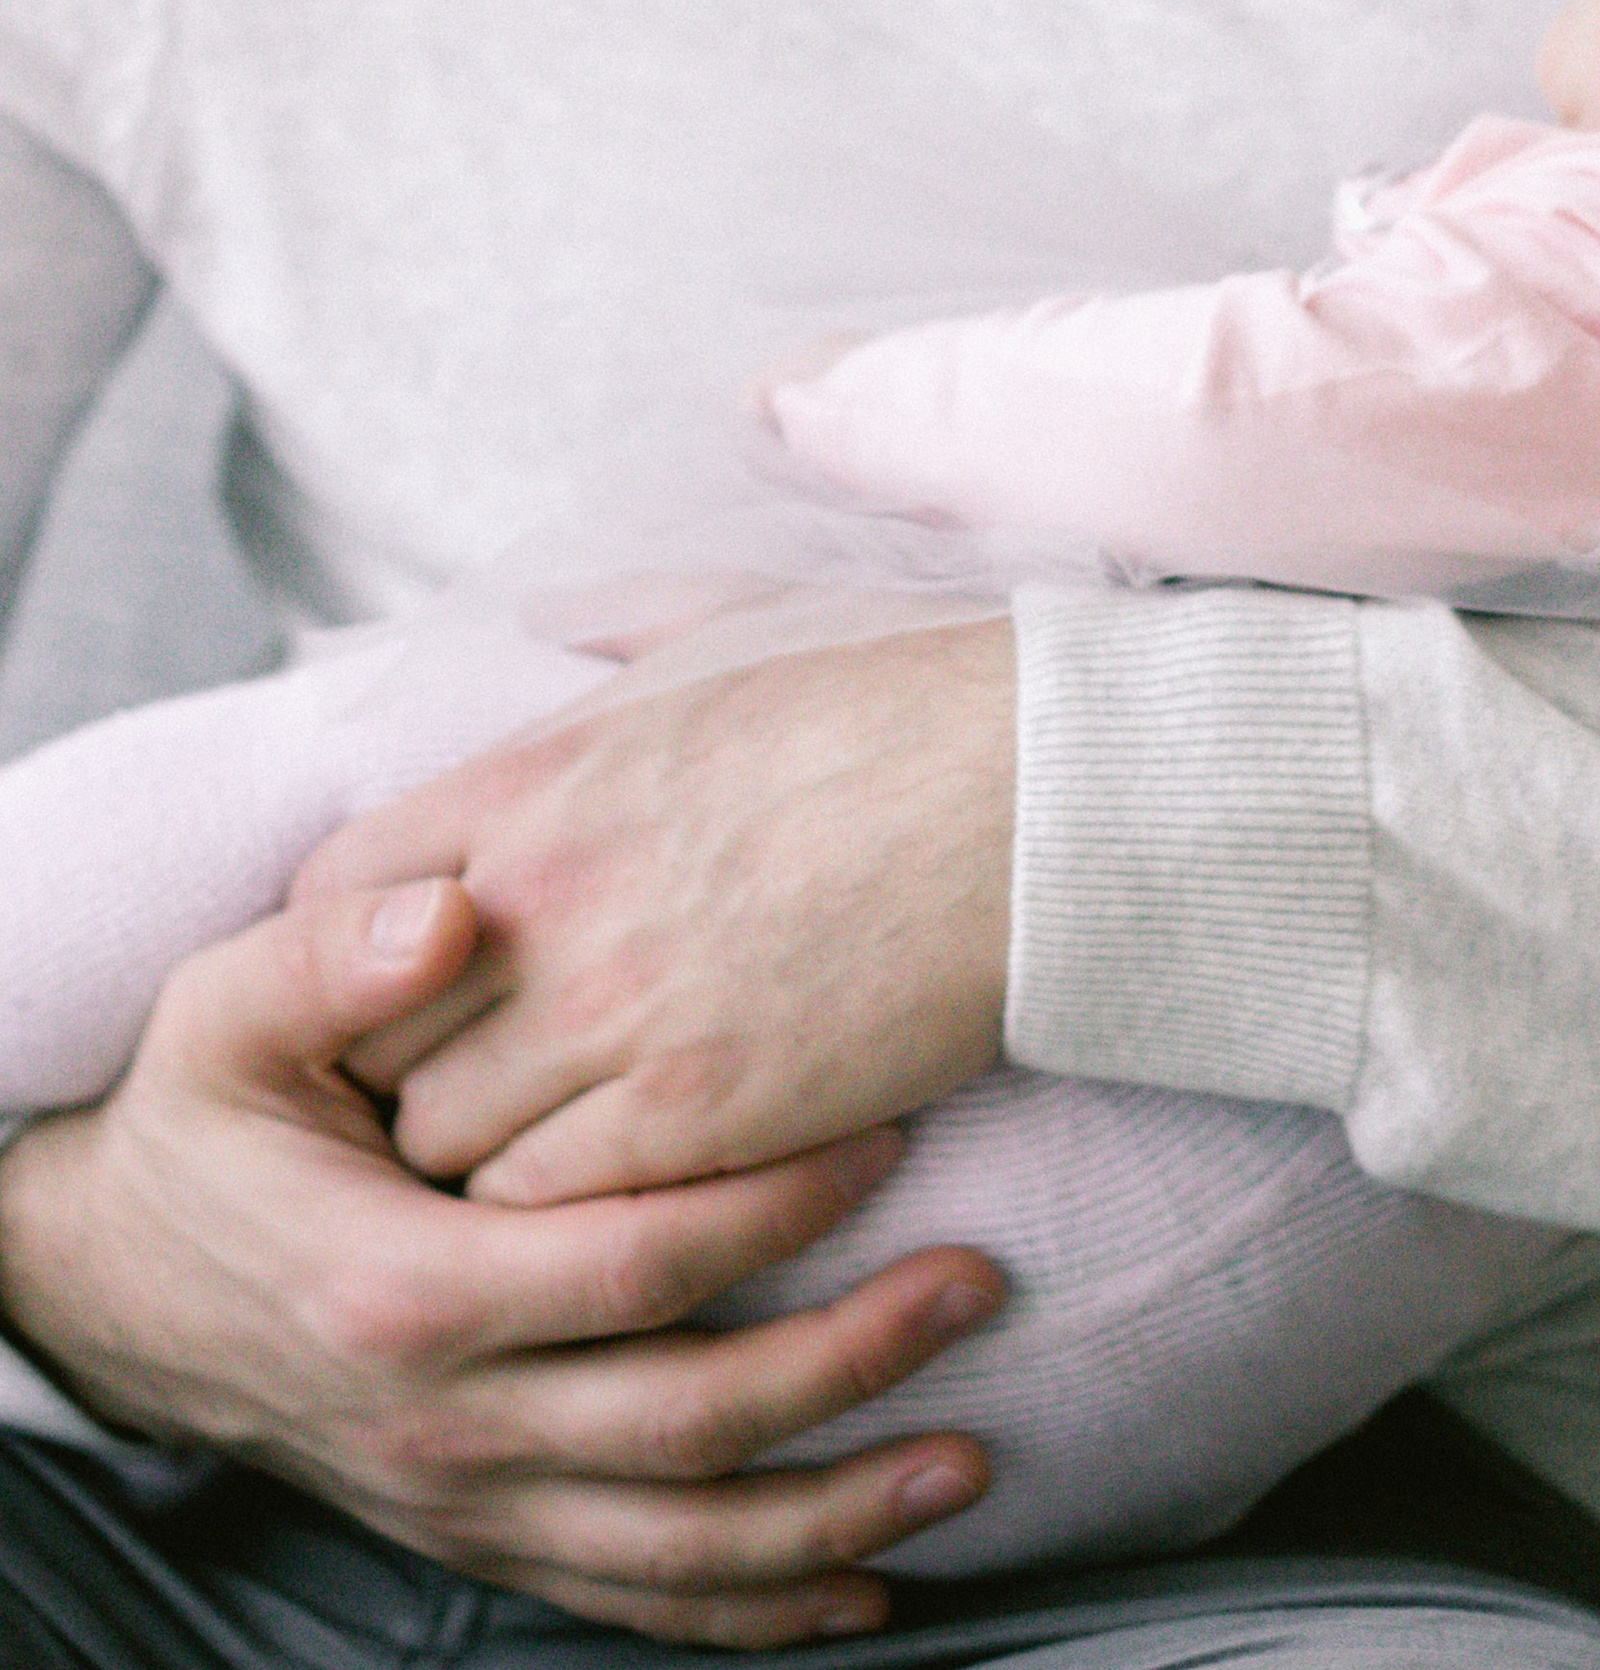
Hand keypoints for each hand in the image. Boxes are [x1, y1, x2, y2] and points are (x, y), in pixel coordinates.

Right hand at [0, 878, 1005, 1650]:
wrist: (111, 1281)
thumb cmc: (199, 1124)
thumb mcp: (227, 1016)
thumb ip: (333, 956)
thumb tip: (454, 910)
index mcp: (401, 1291)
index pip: (627, 1265)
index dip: (765, 1208)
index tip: (888, 1139)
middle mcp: (444, 1424)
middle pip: (684, 1424)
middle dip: (848, 1364)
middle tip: (980, 1284)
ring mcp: (463, 1500)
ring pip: (676, 1545)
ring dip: (835, 1515)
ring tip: (971, 1461)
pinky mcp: (476, 1537)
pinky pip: (629, 1601)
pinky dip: (751, 1609)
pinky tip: (860, 1586)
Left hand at [300, 617, 1016, 1207]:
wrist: (1037, 801)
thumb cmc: (904, 703)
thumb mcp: (739, 622)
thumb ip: (623, 621)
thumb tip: (553, 613)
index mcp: (542, 775)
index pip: (339, 891)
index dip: (352, 950)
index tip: (411, 976)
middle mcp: (545, 898)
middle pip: (368, 1037)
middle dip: (404, 1066)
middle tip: (471, 1082)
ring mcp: (612, 1013)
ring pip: (444, 1141)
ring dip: (480, 1152)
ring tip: (548, 1143)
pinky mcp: (694, 1115)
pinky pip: (545, 1202)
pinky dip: (560, 1209)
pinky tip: (622, 1185)